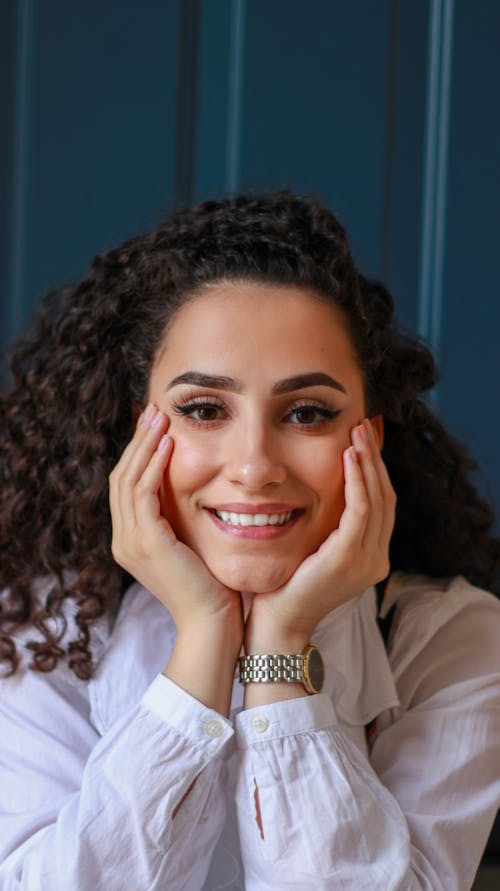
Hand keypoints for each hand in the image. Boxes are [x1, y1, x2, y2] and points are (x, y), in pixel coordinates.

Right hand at [109, 404, 242, 640]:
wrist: (212, 624)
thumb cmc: (212, 588)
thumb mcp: (191, 547)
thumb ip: (182, 522)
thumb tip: (196, 492)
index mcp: (131, 541)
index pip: (126, 487)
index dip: (138, 453)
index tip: (154, 426)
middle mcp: (124, 540)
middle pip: (120, 477)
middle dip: (137, 441)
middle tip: (153, 410)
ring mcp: (131, 542)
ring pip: (128, 480)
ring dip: (144, 446)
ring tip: (161, 419)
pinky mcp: (147, 542)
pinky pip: (143, 494)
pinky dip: (154, 467)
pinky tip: (169, 446)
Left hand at [245, 419, 395, 653]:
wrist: (276, 624)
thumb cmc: (284, 587)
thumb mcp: (312, 551)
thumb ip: (326, 527)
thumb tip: (320, 491)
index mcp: (370, 558)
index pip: (381, 505)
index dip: (375, 471)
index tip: (362, 441)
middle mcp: (376, 560)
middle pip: (385, 497)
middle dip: (375, 459)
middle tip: (363, 427)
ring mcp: (367, 560)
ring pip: (378, 498)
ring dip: (368, 461)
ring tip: (357, 433)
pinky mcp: (349, 558)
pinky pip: (360, 509)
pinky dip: (357, 480)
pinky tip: (349, 457)